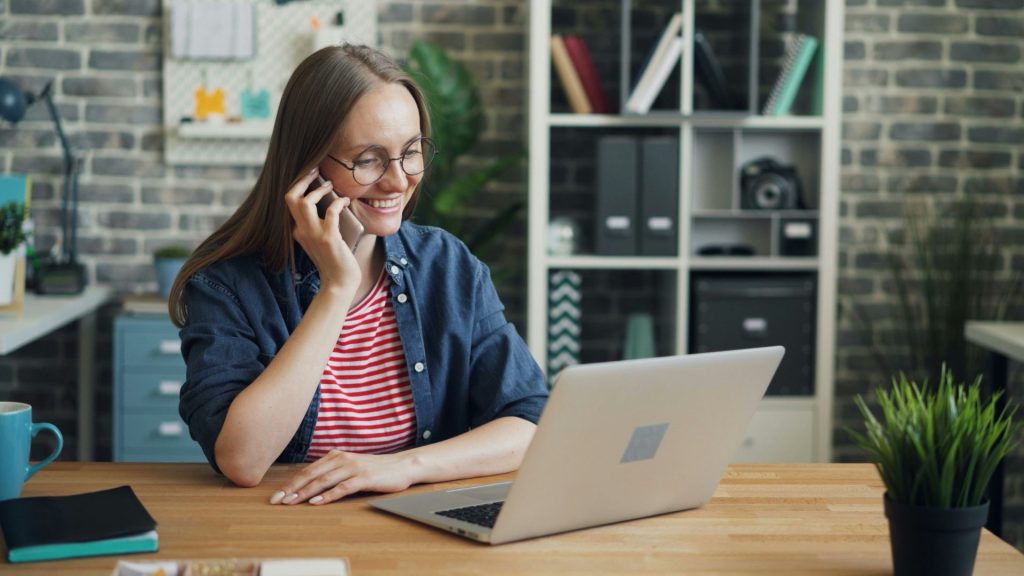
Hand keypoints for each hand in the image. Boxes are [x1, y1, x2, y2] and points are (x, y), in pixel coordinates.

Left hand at [269, 450, 416, 505]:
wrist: (402, 466)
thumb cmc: (375, 469)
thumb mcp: (350, 466)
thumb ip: (332, 471)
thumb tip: (309, 484)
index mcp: (336, 456)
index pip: (308, 470)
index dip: (290, 483)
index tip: (277, 495)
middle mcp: (342, 459)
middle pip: (311, 474)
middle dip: (292, 488)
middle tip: (277, 500)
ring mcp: (353, 467)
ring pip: (324, 480)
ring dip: (306, 492)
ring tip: (292, 502)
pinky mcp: (365, 477)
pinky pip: (343, 487)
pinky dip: (328, 495)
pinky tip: (317, 502)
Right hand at [284, 168, 361, 293]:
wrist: (339, 284)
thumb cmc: (335, 260)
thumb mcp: (323, 238)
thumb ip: (322, 222)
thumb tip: (332, 198)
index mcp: (297, 231)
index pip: (289, 201)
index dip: (298, 184)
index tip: (310, 174)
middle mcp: (301, 231)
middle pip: (291, 197)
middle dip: (303, 180)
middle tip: (316, 171)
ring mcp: (313, 234)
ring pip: (304, 202)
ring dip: (319, 189)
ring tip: (331, 185)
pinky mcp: (329, 238)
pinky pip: (331, 212)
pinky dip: (338, 203)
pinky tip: (345, 201)